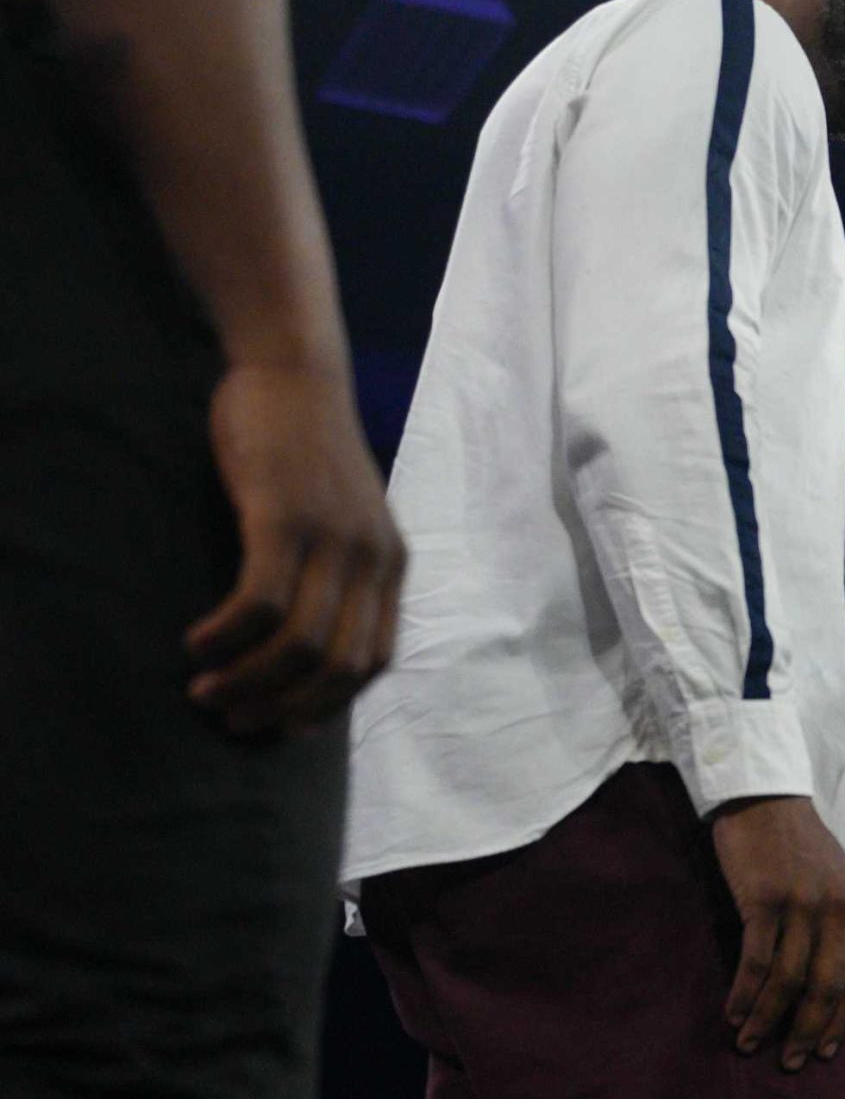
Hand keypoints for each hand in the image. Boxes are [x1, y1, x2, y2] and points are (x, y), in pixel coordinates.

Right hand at [185, 359, 404, 736]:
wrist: (295, 372)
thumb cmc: (306, 451)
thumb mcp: (341, 518)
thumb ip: (335, 572)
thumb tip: (301, 644)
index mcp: (392, 564)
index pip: (376, 660)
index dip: (330, 705)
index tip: (283, 726)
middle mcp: (374, 556)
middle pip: (340, 665)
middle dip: (285, 707)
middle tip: (234, 720)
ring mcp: (333, 537)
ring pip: (301, 643)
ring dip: (249, 681)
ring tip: (205, 691)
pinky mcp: (285, 516)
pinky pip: (261, 601)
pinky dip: (228, 635)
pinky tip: (198, 644)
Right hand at [712, 795, 844, 1071]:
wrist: (764, 795)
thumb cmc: (793, 844)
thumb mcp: (831, 882)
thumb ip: (833, 926)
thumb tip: (824, 982)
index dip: (837, 1020)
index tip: (825, 1050)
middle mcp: (835, 910)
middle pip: (825, 988)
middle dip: (807, 1031)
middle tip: (791, 1062)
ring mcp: (800, 906)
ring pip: (788, 982)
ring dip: (767, 1020)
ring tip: (750, 1044)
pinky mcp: (763, 901)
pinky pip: (756, 962)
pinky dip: (744, 994)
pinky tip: (733, 1013)